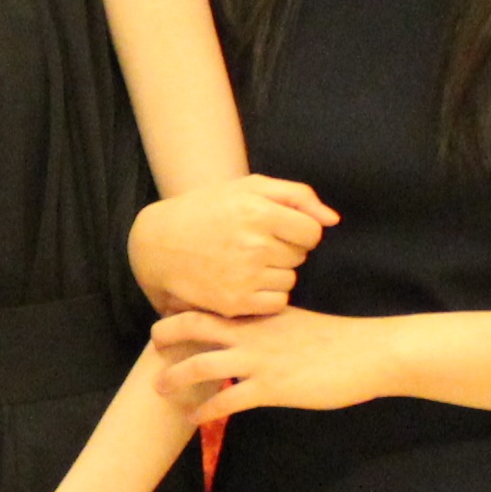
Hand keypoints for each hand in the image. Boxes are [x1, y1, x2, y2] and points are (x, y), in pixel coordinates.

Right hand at [131, 175, 337, 317]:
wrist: (157, 244)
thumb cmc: (207, 210)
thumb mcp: (248, 188)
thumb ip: (297, 197)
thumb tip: (333, 220)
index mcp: (258, 212)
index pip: (312, 232)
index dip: (298, 231)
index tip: (276, 229)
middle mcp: (253, 245)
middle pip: (300, 257)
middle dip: (283, 250)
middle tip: (252, 244)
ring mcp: (243, 277)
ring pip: (290, 281)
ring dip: (275, 274)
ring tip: (245, 263)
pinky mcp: (234, 303)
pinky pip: (276, 303)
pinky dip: (266, 296)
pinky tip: (244, 282)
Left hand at [149, 304, 388, 418]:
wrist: (371, 353)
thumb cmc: (339, 340)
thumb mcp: (296, 322)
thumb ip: (268, 325)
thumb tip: (249, 333)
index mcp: (260, 313)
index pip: (211, 304)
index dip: (184, 308)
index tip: (166, 315)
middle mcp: (253, 333)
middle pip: (193, 325)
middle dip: (165, 334)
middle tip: (153, 346)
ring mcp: (259, 360)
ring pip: (200, 364)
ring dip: (173, 377)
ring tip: (159, 388)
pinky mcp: (271, 388)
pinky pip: (226, 401)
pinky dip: (203, 410)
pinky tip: (194, 417)